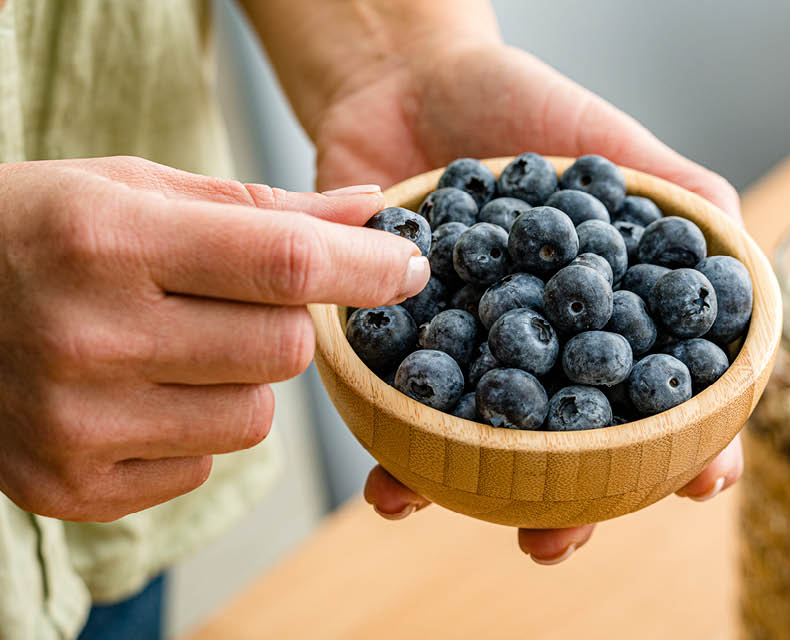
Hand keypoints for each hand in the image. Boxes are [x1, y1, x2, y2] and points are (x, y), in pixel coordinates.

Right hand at [0, 156, 425, 520]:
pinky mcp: (69, 487)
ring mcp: (73, 425)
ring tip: (171, 345)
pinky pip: (203, 468)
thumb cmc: (42, 231)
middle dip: (285, 325)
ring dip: (239, 381)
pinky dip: (191, 432)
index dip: (365, 268)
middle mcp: (87, 339)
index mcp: (106, 242)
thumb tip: (370, 212)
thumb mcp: (137, 190)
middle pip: (284, 353)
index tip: (407, 266)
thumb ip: (262, 209)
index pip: (284, 266)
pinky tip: (134, 393)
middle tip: (231, 300)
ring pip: (253, 418)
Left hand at [309, 39, 742, 563]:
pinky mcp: (397, 347)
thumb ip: (677, 193)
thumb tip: (742, 257)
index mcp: (600, 312)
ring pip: (485, 448)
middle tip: (563, 538)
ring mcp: (469, 353)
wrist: (403, 78)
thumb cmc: (517, 105)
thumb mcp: (605, 143)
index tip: (702, 480)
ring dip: (482, 499)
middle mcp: (540, 345)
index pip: (656, 392)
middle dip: (575, 502)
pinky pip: (399, 414)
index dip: (686, 441)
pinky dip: (396, 454)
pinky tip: (392, 482)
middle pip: (570, 444)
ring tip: (483, 530)